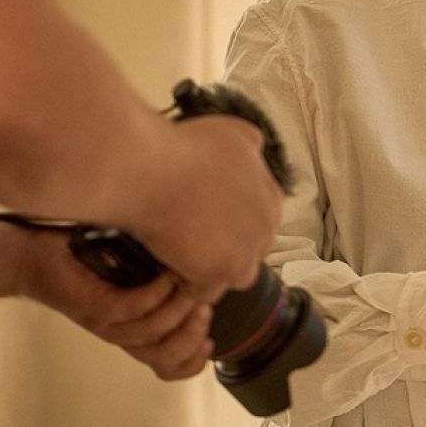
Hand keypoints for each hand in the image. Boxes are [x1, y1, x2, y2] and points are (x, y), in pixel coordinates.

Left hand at [0, 220, 213, 380]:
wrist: (32, 257)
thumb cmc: (83, 259)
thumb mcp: (133, 269)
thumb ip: (162, 278)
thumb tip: (201, 272)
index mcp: (133, 331)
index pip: (167, 366)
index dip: (192, 363)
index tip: (211, 343)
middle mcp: (120, 334)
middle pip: (163, 359)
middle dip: (191, 338)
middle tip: (204, 308)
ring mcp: (105, 324)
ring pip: (149, 335)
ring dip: (176, 314)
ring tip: (189, 287)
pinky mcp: (91, 307)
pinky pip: (130, 310)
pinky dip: (153, 295)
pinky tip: (166, 276)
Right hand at [136, 115, 283, 301]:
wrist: (154, 172)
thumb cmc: (187, 148)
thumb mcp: (231, 133)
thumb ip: (251, 146)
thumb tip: (256, 150)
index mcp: (271, 198)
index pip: (259, 223)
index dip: (232, 223)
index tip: (207, 219)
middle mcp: (266, 227)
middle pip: (249, 251)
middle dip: (226, 249)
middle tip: (192, 238)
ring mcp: (245, 253)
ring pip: (233, 276)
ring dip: (211, 271)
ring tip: (182, 257)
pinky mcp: (219, 273)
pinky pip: (205, 293)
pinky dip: (188, 285)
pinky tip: (170, 267)